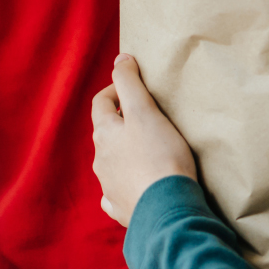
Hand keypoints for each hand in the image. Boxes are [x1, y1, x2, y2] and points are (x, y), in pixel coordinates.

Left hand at [92, 55, 197, 225]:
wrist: (167, 209)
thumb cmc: (160, 156)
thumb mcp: (145, 111)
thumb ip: (130, 82)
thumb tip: (120, 59)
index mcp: (104, 134)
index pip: (102, 102)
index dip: (117, 90)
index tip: (136, 89)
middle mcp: (100, 160)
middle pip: (107, 133)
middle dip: (123, 123)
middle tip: (149, 118)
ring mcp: (109, 186)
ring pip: (112, 163)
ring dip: (126, 153)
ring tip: (152, 151)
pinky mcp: (122, 208)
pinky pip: (118, 193)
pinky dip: (126, 185)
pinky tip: (140, 184)